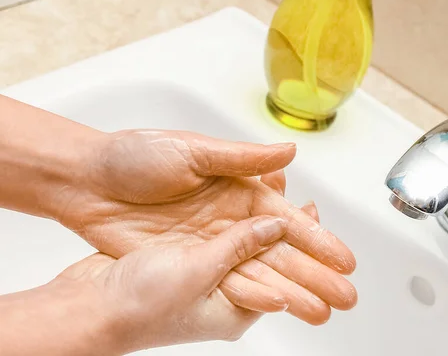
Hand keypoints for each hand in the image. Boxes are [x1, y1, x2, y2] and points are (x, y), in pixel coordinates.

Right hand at [1, 216, 289, 355]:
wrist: (89, 302)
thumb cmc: (140, 305)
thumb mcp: (200, 272)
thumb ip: (240, 245)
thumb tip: (277, 225)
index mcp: (238, 309)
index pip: (286, 277)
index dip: (309, 257)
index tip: (327, 234)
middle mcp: (227, 291)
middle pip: (273, 259)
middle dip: (298, 239)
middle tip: (316, 210)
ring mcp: (206, 271)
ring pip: (247, 237)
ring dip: (268, 216)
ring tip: (291, 193)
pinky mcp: (188, 254)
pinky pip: (223, 228)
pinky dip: (240, 210)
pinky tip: (253, 191)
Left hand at [57, 130, 356, 324]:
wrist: (89, 181)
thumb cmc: (137, 156)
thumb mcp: (193, 151)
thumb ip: (243, 158)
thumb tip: (290, 152)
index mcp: (238, 190)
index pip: (286, 220)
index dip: (317, 240)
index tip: (343, 257)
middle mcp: (230, 220)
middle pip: (280, 252)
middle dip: (315, 273)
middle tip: (345, 294)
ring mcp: (210, 244)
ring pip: (259, 272)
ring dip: (292, 290)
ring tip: (322, 310)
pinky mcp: (187, 262)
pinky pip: (226, 282)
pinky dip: (253, 294)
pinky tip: (278, 305)